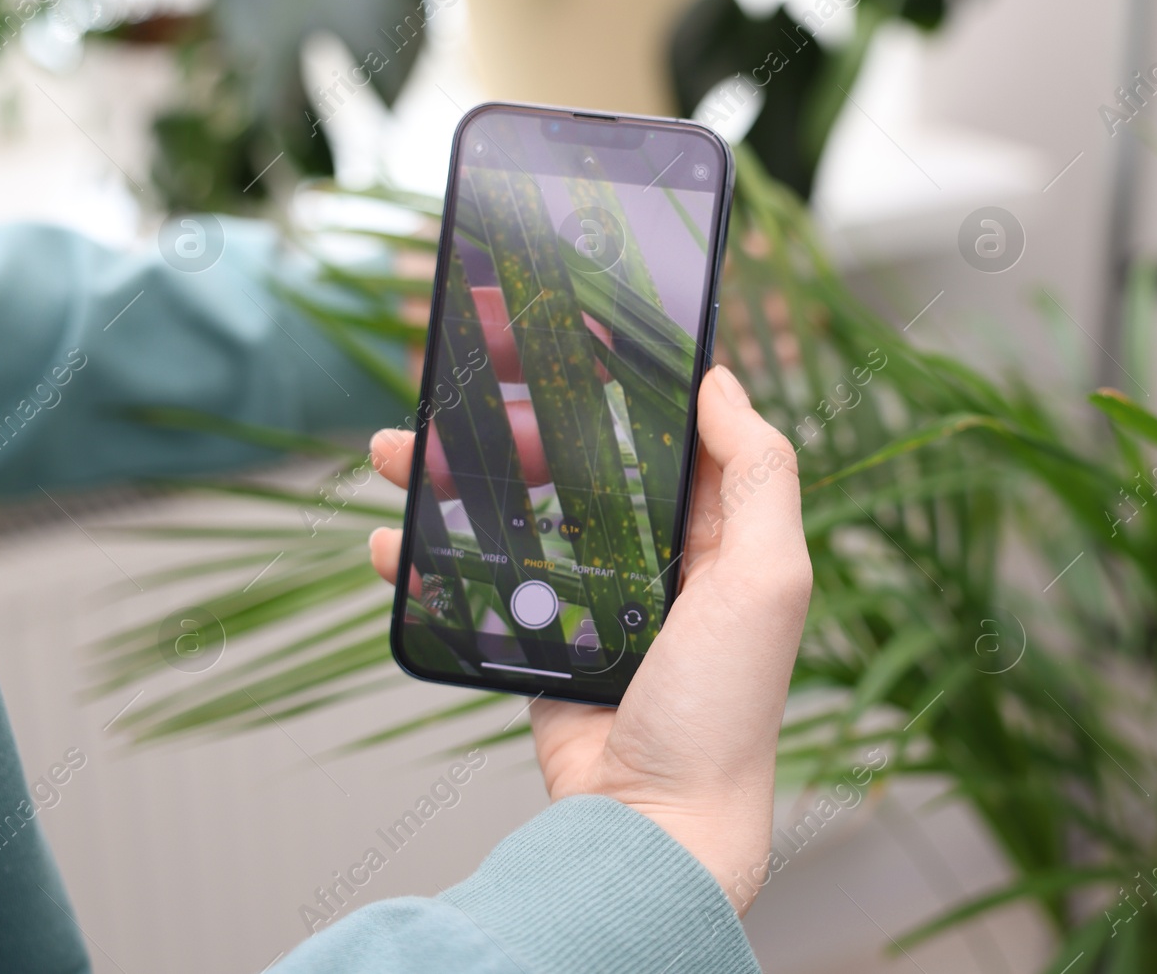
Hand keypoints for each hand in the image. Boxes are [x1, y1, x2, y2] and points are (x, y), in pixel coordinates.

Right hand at [368, 365, 811, 913]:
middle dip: (512, 420)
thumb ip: (759, 474)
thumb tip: (723, 380)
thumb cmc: (723, 708)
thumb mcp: (767, 579)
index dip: (614, 379)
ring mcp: (593, 600)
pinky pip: (479, 584)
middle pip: (573, 462)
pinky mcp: (541, 642)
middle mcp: (657, 558)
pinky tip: (389, 538)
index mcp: (717, 533)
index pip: (662, 432)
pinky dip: (430, 559)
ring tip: (396, 450)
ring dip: (453, 476)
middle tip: (459, 384)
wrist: (652, 827)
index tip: (559, 330)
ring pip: (515, 513)